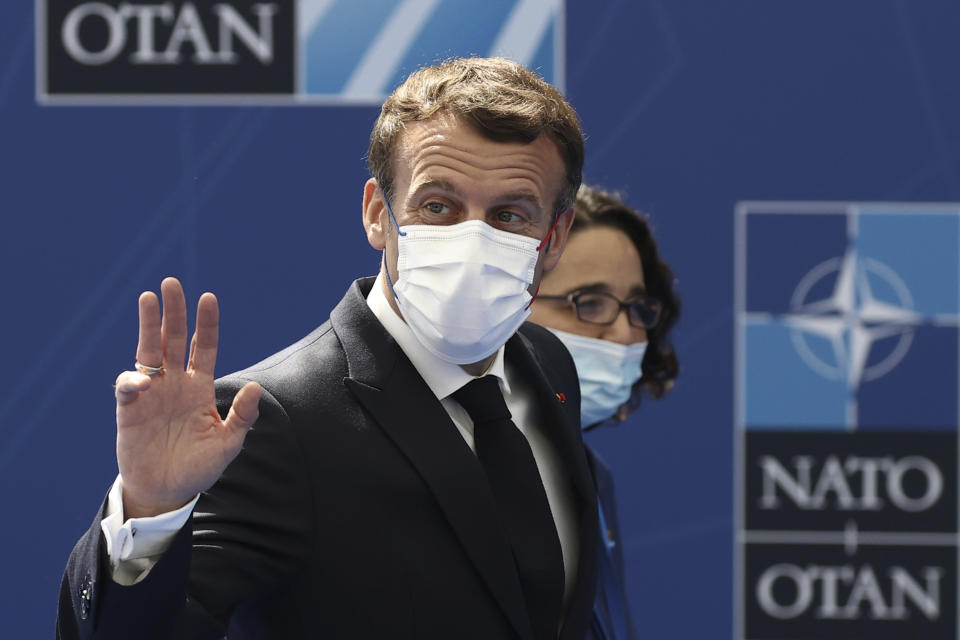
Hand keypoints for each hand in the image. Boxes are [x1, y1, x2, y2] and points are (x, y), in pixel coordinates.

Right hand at [114, 277, 261, 517]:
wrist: (168, 492)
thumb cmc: (199, 467)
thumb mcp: (228, 443)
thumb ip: (242, 416)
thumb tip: (257, 387)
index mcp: (199, 387)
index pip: (204, 347)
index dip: (206, 324)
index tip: (209, 298)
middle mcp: (175, 384)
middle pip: (174, 339)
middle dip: (174, 312)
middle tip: (171, 283)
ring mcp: (151, 394)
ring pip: (148, 352)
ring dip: (148, 326)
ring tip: (147, 298)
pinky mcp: (130, 411)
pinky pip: (128, 388)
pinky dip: (132, 380)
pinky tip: (141, 380)